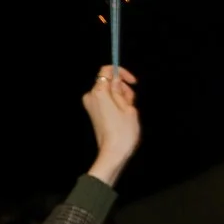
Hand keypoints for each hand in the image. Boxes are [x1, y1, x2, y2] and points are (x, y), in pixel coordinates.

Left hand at [83, 66, 140, 184]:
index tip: (132, 81)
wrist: (113, 153)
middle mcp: (91, 96)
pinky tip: (123, 115)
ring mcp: (90, 105)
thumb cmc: (123, 132)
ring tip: (129, 112)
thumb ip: (121, 91)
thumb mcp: (129, 108)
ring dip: (120, 98)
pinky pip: (104, 101)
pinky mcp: (93, 113)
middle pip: (108, 82)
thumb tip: (117, 81)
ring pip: (107, 92)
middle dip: (122, 88)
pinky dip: (114, 104)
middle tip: (132, 102)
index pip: (107, 71)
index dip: (121, 73)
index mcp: (99, 92)